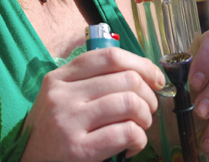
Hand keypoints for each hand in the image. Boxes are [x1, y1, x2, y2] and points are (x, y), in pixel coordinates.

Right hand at [20, 47, 163, 161]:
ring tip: (140, 127)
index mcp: (59, 77)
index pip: (111, 56)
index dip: (142, 64)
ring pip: (129, 103)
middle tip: (148, 109)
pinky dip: (139, 139)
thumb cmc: (53, 133)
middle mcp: (62, 96)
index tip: (156, 78)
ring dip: (146, 117)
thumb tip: (142, 73)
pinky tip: (133, 145)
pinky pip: (126, 133)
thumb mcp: (61, 98)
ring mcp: (68, 122)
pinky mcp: (77, 150)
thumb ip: (92, 81)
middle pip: (126, 79)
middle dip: (148, 95)